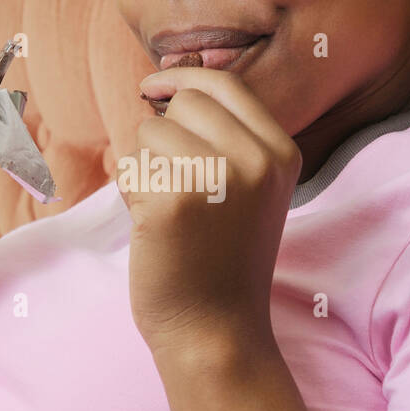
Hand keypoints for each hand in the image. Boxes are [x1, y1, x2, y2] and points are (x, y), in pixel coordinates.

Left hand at [118, 66, 301, 360]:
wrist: (217, 331)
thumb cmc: (221, 259)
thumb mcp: (248, 189)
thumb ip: (224, 137)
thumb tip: (164, 83)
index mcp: (280, 152)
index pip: (224, 84)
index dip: (182, 78)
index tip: (153, 88)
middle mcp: (256, 159)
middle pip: (182, 103)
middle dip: (162, 138)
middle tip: (177, 190)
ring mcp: (217, 178)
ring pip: (149, 134)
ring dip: (145, 168)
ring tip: (171, 214)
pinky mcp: (173, 201)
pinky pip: (129, 169)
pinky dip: (131, 195)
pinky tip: (156, 231)